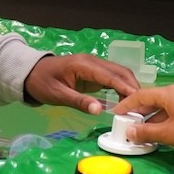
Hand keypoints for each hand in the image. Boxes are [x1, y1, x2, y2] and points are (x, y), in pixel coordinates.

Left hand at [23, 54, 138, 111]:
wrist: (31, 73)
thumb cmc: (42, 83)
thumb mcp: (58, 95)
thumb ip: (79, 101)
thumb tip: (99, 111)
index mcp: (84, 65)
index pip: (110, 75)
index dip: (125, 87)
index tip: (139, 99)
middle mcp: (93, 62)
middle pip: (120, 72)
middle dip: (133, 87)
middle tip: (142, 106)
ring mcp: (94, 66)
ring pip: (119, 74)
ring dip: (129, 87)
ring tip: (138, 105)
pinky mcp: (94, 73)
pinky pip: (112, 78)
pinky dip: (122, 87)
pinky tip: (127, 100)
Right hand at [112, 84, 173, 152]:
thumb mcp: (168, 134)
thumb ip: (146, 132)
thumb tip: (129, 132)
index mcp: (169, 93)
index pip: (141, 95)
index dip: (126, 105)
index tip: (115, 114)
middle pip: (153, 100)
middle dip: (139, 113)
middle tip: (126, 125)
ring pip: (165, 108)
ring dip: (152, 120)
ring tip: (141, 133)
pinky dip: (165, 122)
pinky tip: (161, 135)